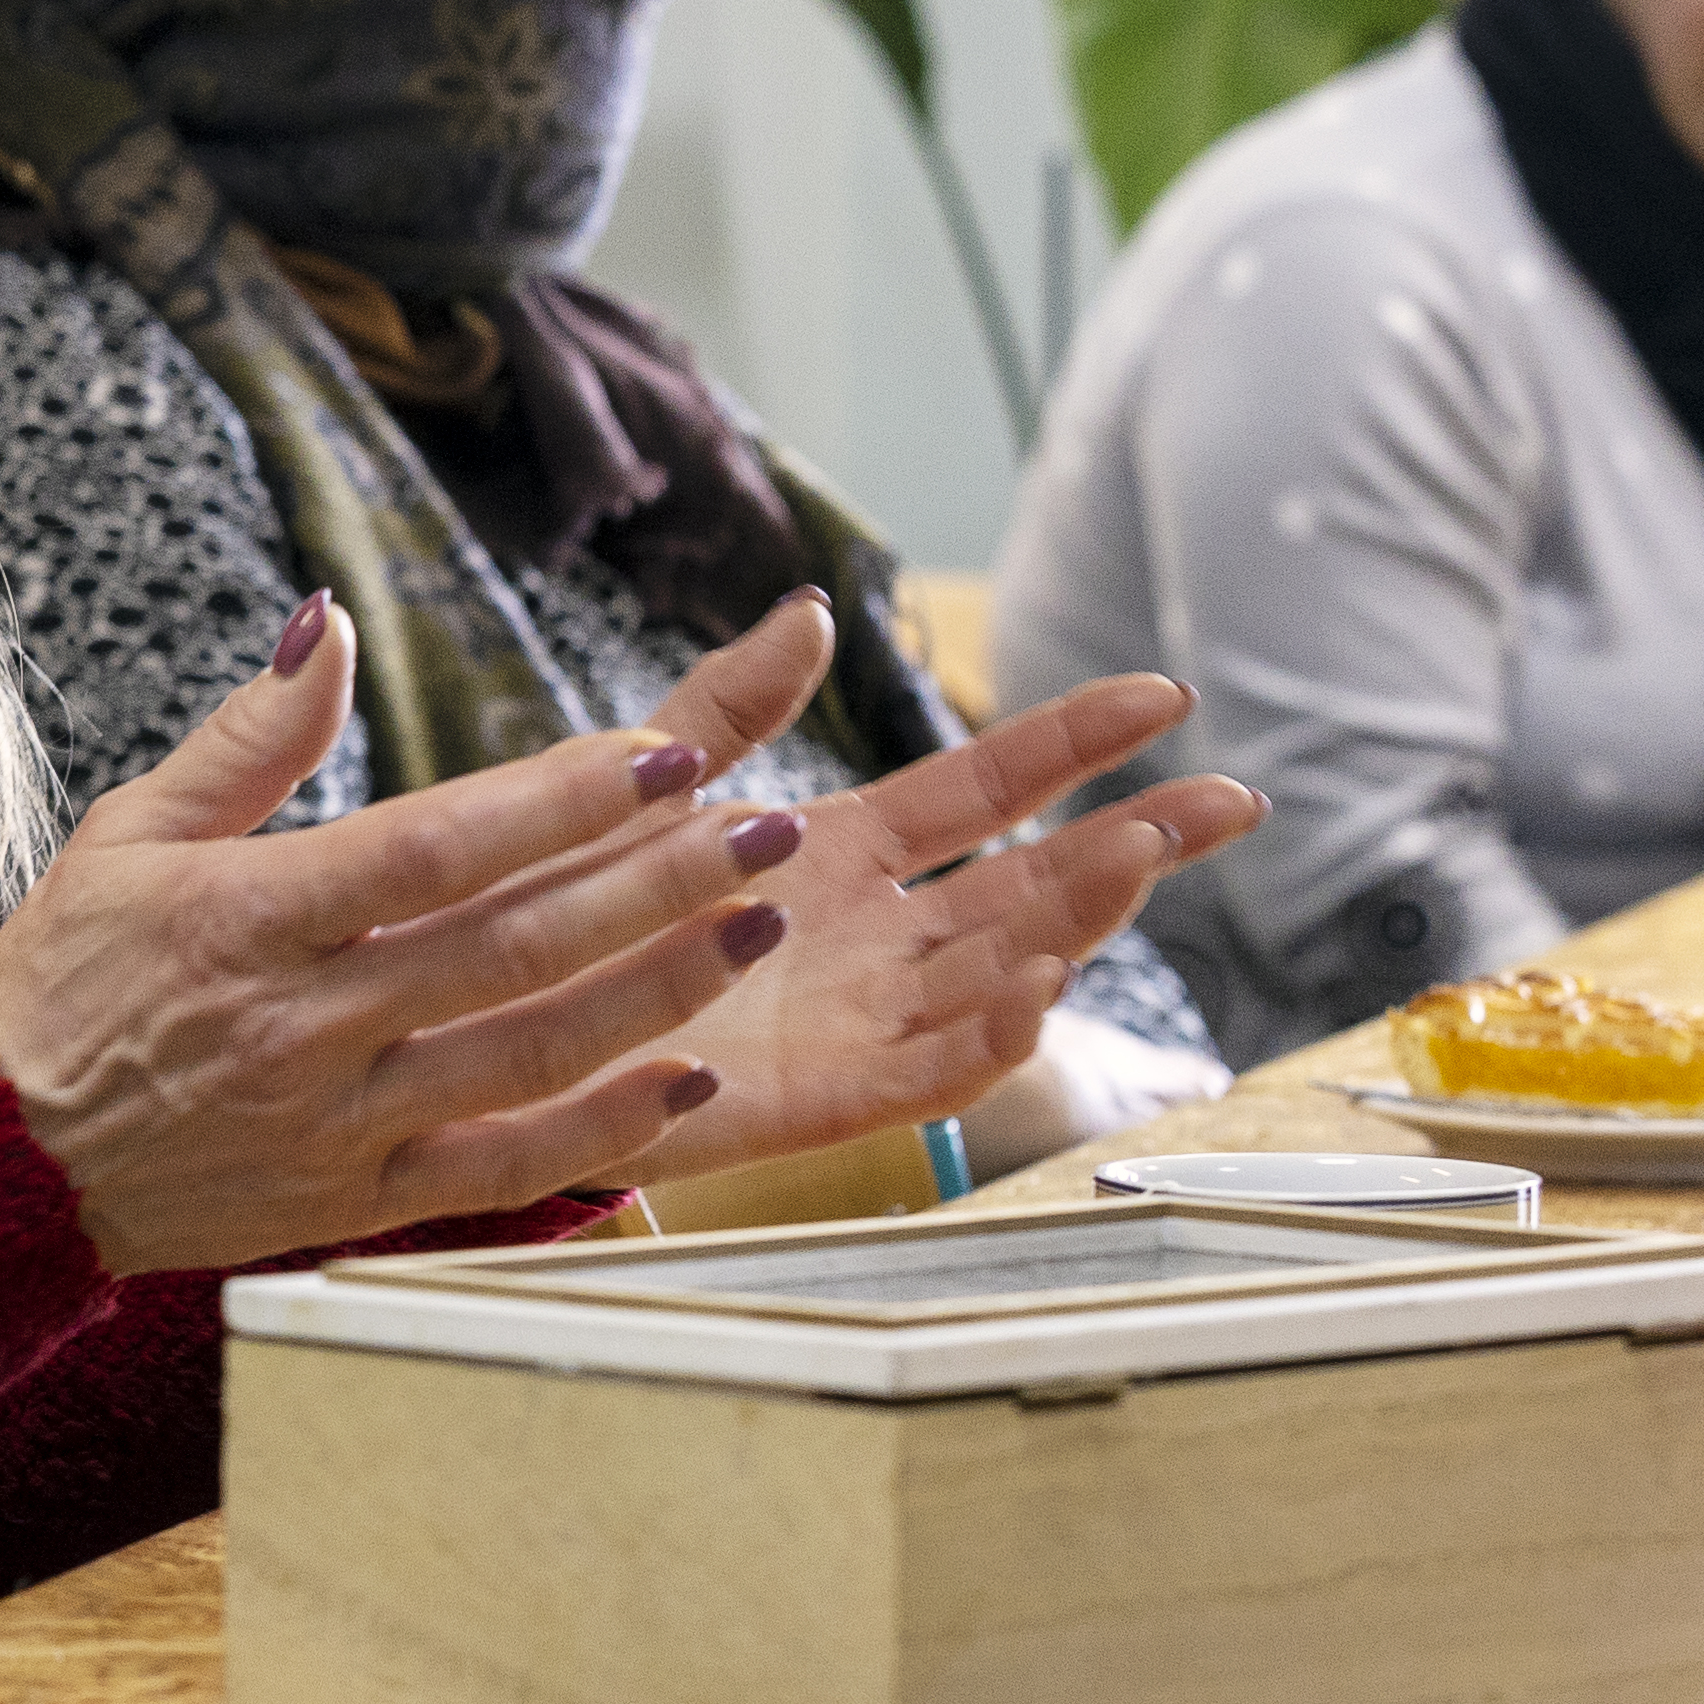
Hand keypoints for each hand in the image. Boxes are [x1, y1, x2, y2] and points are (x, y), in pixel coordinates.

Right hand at [0, 602, 811, 1274]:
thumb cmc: (64, 980)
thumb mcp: (128, 834)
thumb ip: (247, 737)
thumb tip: (333, 623)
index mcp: (248, 916)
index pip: (434, 847)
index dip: (558, 802)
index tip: (664, 755)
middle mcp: (304, 1022)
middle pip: (512, 947)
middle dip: (655, 883)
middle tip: (767, 828)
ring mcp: (339, 1123)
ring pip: (530, 1054)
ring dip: (660, 989)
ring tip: (760, 923)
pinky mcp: (355, 1203)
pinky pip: (503, 1171)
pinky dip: (602, 1130)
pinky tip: (687, 1075)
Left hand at [606, 612, 1263, 1182]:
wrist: (470, 1030)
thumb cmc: (544, 911)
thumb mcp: (638, 787)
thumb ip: (730, 707)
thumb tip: (815, 606)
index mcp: (839, 853)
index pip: (987, 790)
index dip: (1074, 743)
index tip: (1163, 697)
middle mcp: (869, 938)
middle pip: (1032, 882)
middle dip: (1137, 841)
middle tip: (1233, 799)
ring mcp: (855, 1018)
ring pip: (1001, 969)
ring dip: (1076, 921)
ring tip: (1136, 858)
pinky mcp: (818, 1097)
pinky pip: (927, 1070)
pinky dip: (987, 1033)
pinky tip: (1031, 982)